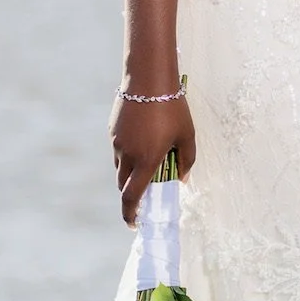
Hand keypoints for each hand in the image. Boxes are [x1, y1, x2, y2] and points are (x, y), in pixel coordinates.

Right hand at [111, 92, 196, 225]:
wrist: (148, 78)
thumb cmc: (172, 107)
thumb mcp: (187, 135)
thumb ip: (186, 161)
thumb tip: (182, 179)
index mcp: (146, 160)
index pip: (132, 196)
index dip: (130, 214)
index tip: (133, 223)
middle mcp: (128, 155)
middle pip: (124, 184)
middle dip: (133, 191)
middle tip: (148, 186)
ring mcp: (117, 142)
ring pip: (120, 167)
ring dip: (131, 171)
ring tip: (149, 155)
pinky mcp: (112, 131)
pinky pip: (118, 150)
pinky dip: (127, 153)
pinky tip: (142, 137)